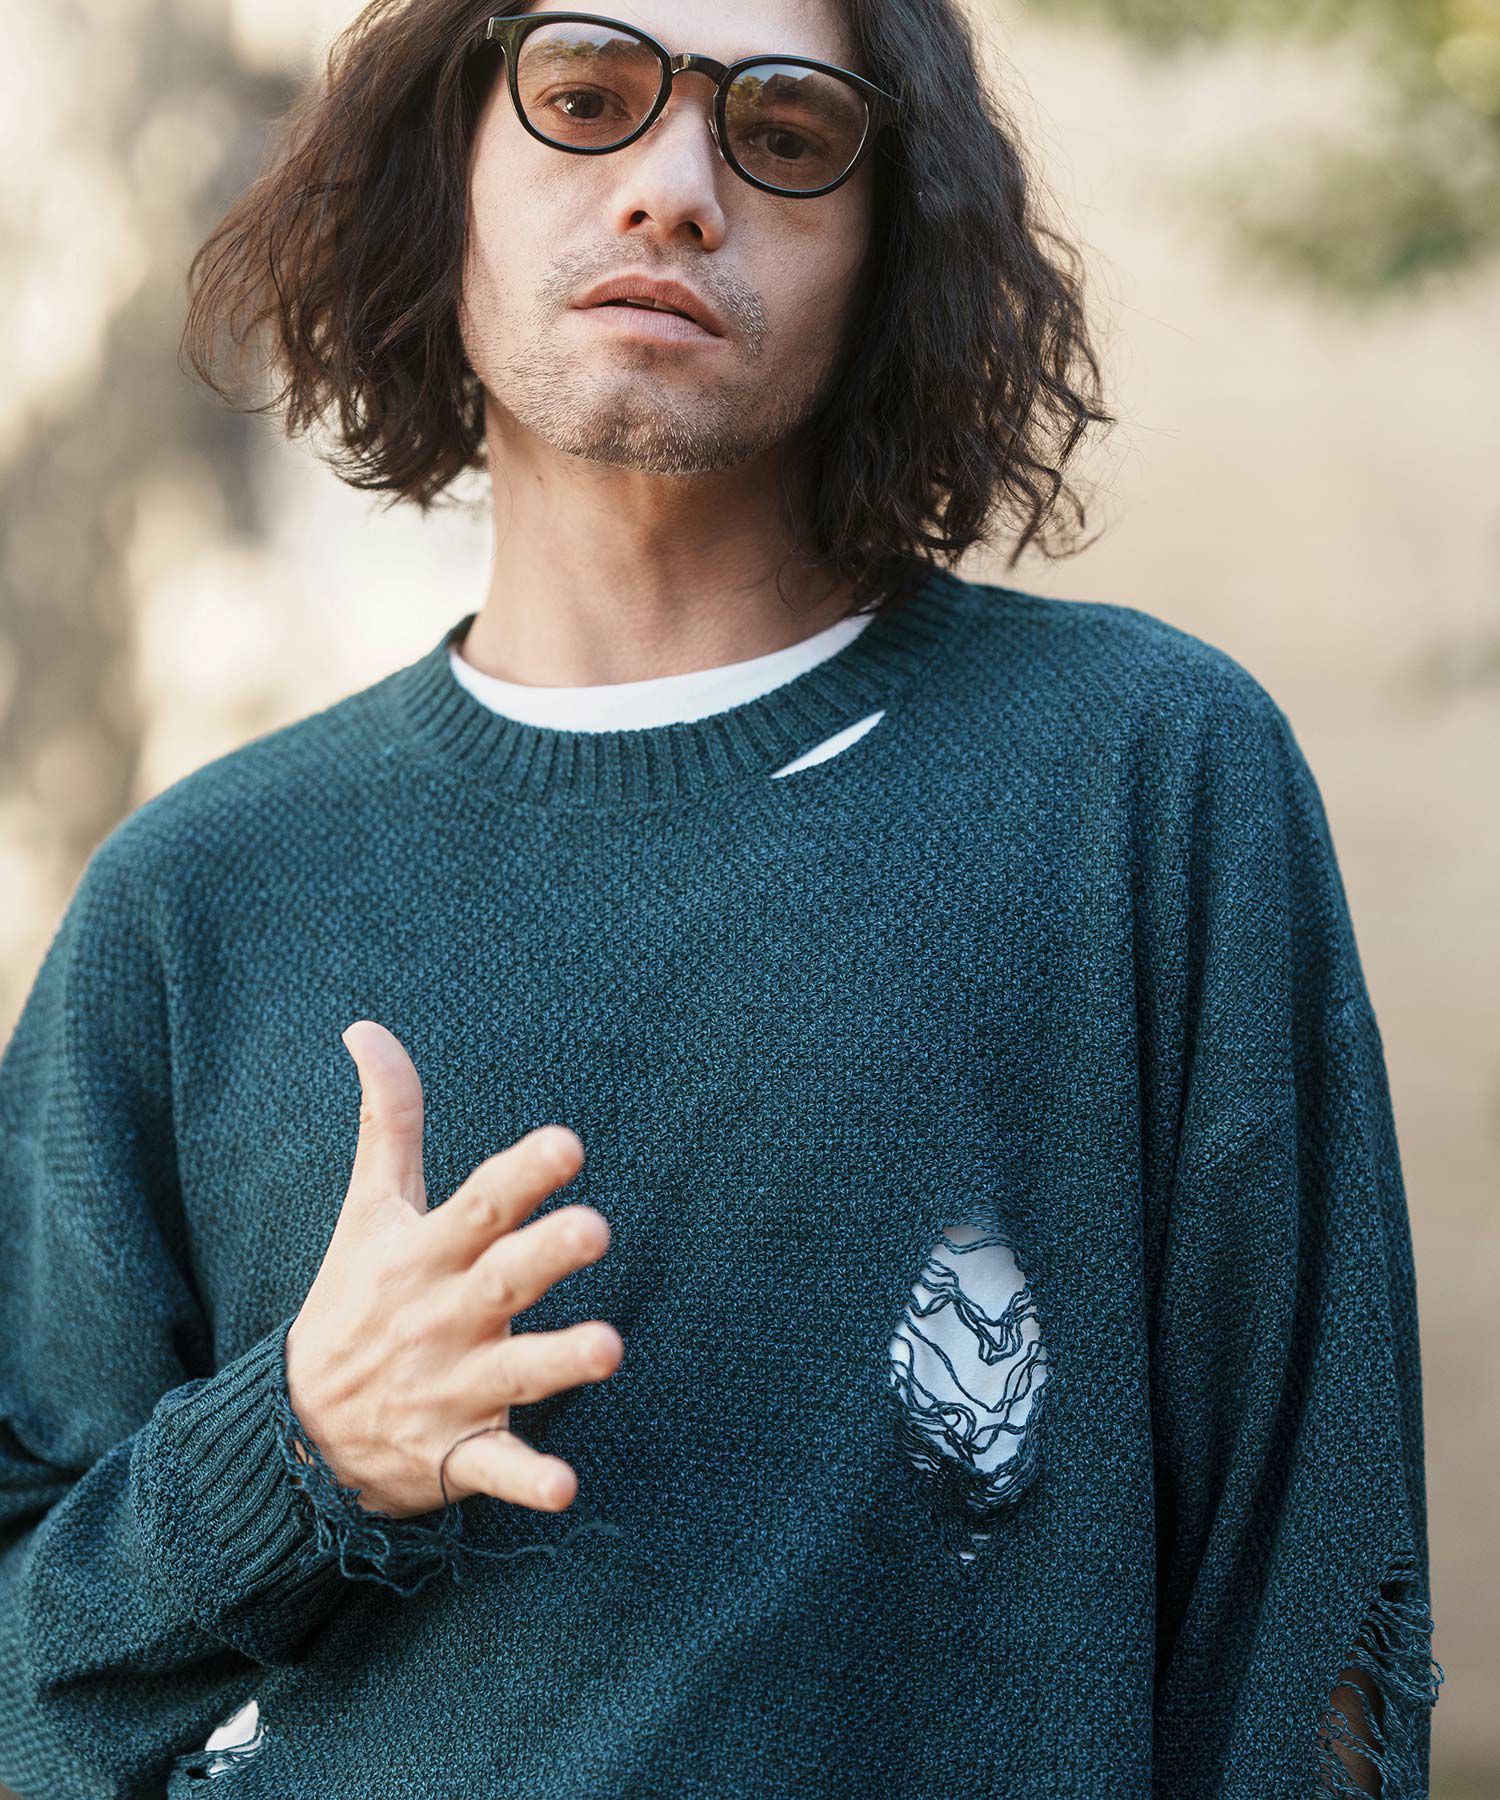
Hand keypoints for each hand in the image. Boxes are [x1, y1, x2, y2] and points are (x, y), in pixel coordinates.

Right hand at [283, 1019, 621, 1519]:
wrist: (296, 1431)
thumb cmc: (351, 1300)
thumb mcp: (366, 1210)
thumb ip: (387, 1121)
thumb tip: (367, 1029)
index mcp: (423, 1255)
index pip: (478, 1205)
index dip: (522, 1174)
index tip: (568, 1143)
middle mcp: (441, 1317)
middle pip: (502, 1280)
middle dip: (547, 1255)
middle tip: (598, 1227)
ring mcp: (448, 1389)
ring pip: (513, 1375)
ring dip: (558, 1363)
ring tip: (608, 1348)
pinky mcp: (455, 1455)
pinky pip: (494, 1470)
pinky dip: (527, 1483)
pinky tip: (566, 1489)